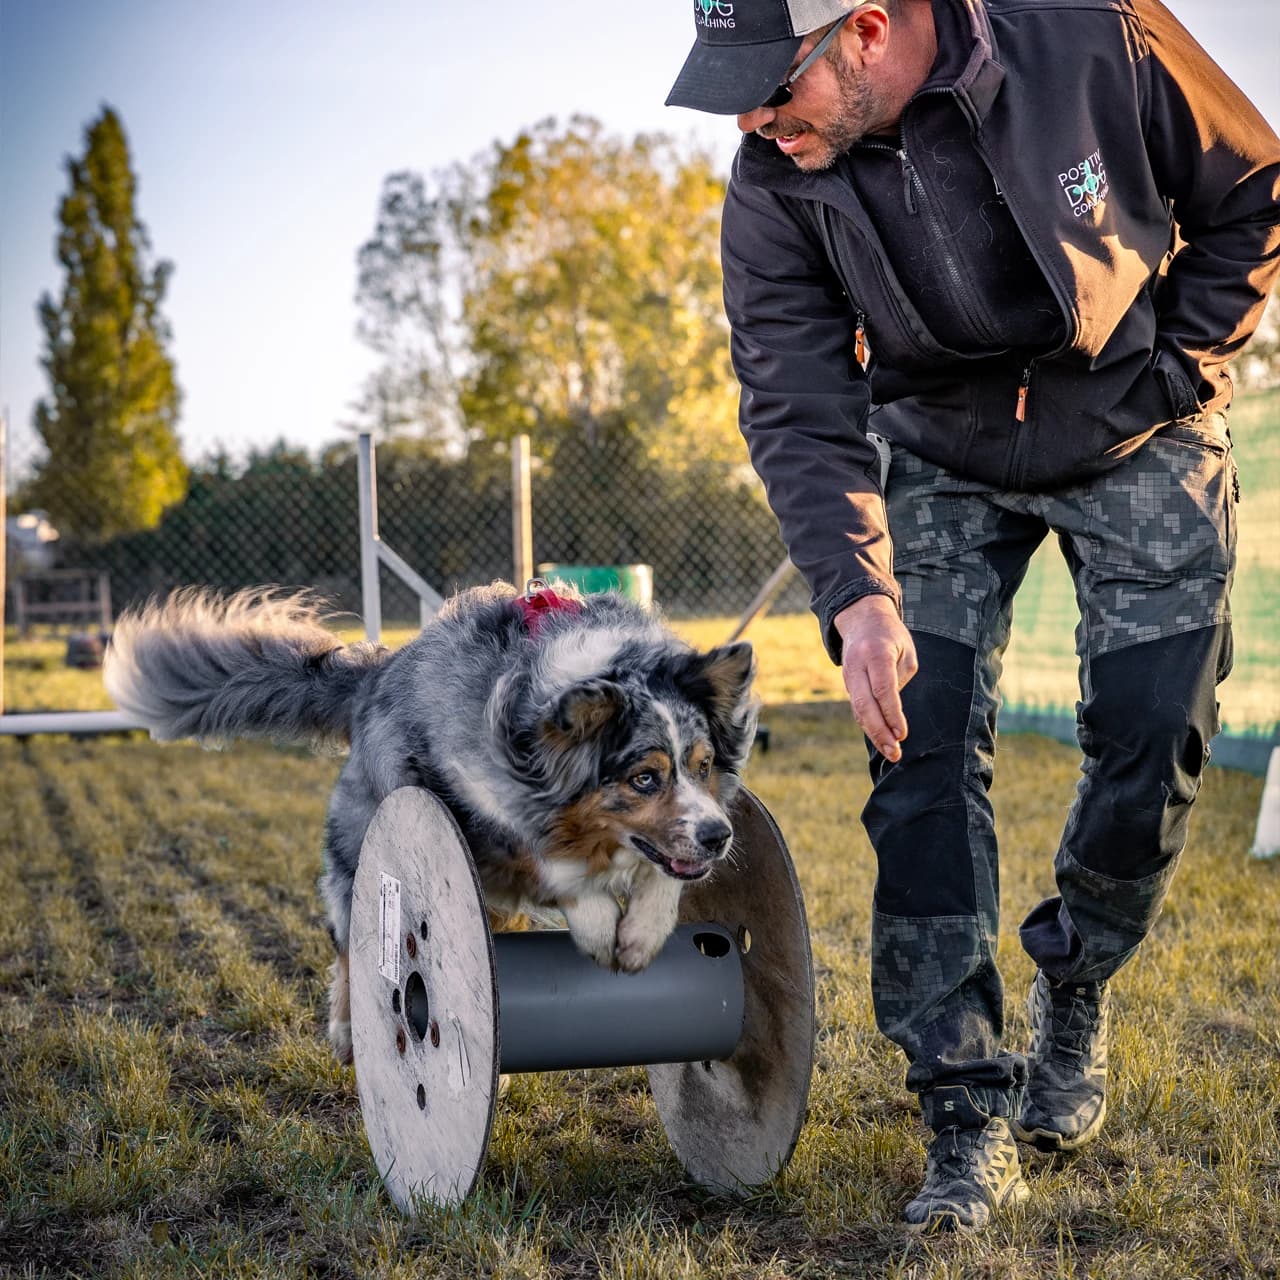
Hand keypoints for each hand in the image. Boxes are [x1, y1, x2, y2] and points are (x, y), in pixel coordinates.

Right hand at [834, 595, 917, 761]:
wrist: (861, 619)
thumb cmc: (891, 637)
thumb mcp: (905, 651)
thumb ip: (900, 679)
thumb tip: (893, 712)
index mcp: (875, 653)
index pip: (882, 689)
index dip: (892, 714)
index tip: (903, 734)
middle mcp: (857, 665)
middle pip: (865, 704)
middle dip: (880, 732)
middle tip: (895, 752)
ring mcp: (849, 675)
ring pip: (858, 710)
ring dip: (874, 734)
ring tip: (890, 752)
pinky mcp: (848, 683)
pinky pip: (858, 708)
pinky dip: (869, 725)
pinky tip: (881, 739)